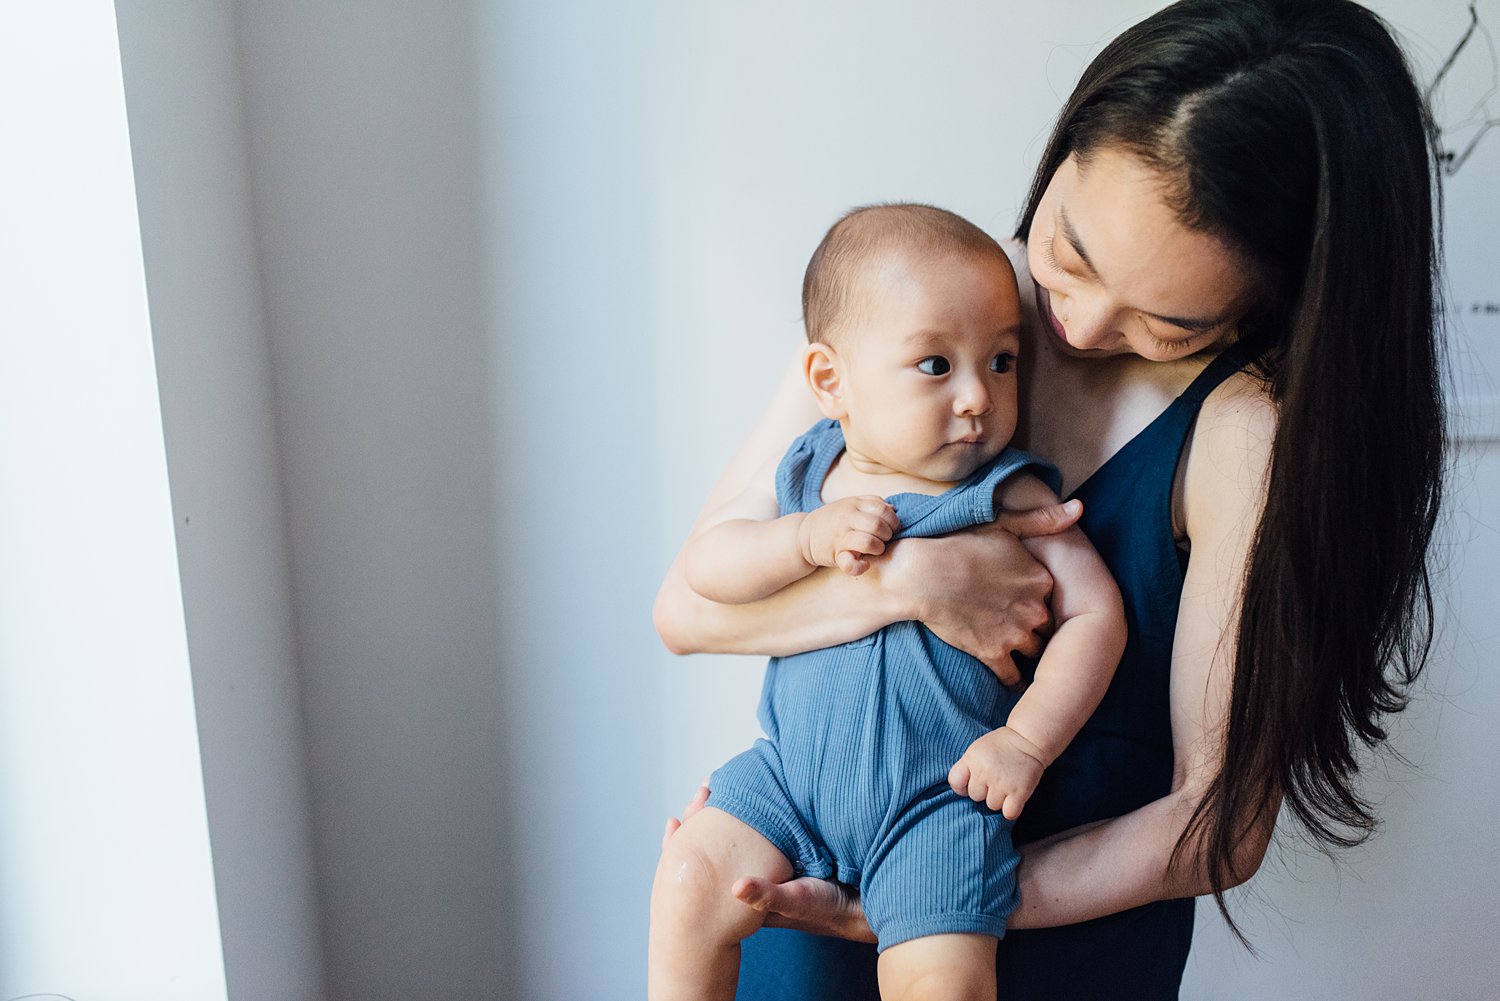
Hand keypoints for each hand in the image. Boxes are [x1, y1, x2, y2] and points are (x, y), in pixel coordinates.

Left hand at [662, 782, 876, 942]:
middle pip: (714, 848)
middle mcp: (752, 877)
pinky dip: (748, 812)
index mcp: (745, 892)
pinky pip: (756, 828)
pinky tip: (747, 795)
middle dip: (702, 821)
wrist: (863, 906)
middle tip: (700, 790)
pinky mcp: (785, 851)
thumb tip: (736, 887)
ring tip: (713, 787)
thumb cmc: (829, 908)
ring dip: (721, 813)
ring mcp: (767, 864)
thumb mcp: (798, 901)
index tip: (677, 819)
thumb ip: (768, 896)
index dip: (687, 845)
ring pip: (732, 838)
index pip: (706, 869)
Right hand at [797, 496, 899, 575]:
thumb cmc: (834, 519)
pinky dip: (861, 567)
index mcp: (854, 504)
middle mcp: (847, 519)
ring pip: (868, 542)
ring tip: (876, 549)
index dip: (892, 519)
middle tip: (884, 538)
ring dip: (878, 548)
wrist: (804, 534)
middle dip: (888, 534)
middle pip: (877, 525)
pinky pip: (850, 564)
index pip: (882, 508)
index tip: (892, 527)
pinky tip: (865, 564)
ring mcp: (840, 537)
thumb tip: (894, 510)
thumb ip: (872, 502)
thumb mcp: (851, 503)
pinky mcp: (835, 555)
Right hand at [887, 500, 1080, 686]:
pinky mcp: (993, 654)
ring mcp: (1015, 634)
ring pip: (1036, 651)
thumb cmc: (959, 543)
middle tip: (1021, 623)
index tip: (1028, 599)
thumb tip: (1079, 508)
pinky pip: (1013, 676)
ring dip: (1028, 650)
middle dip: (1038, 625)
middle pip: (1048, 625)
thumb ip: (1043, 519)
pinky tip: (1011, 679)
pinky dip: (1013, 678)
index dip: (1042, 598)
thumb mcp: (1003, 522)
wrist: (922, 574)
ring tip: (1019, 649)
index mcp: (1040, 579)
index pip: (1055, 596)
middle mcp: (1034, 609)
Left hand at [949, 726, 1046, 819]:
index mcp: (972, 759)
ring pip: (992, 805)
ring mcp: (1002, 783)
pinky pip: (1009, 813)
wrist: (1028, 739)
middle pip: (975, 796)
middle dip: (984, 791)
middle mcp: (985, 771)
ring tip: (1006, 784)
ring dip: (999, 799)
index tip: (971, 783)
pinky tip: (1014, 798)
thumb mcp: (977, 750)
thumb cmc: (1001, 746)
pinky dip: (1011, 810)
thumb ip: (967, 767)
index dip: (961, 787)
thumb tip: (963, 790)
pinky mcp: (1019, 792)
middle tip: (996, 779)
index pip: (955, 782)